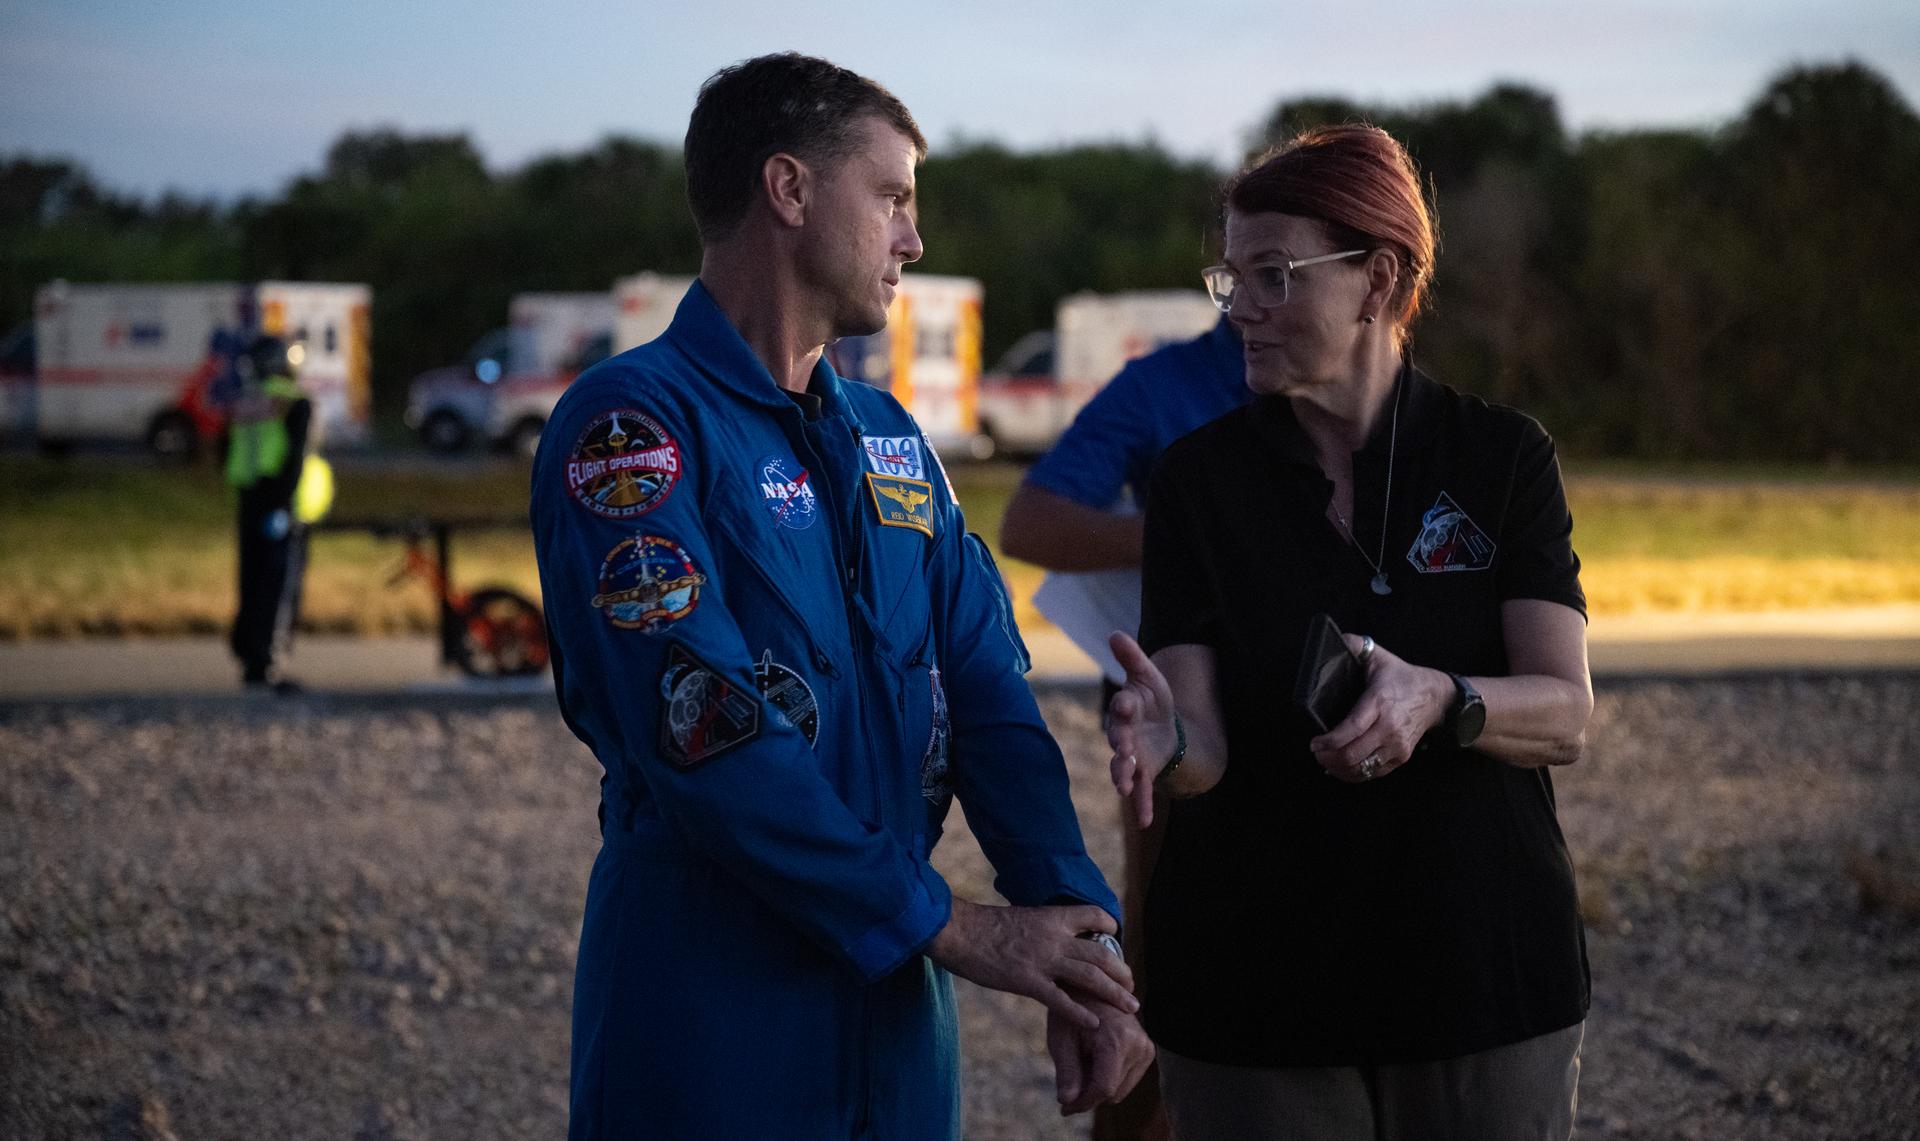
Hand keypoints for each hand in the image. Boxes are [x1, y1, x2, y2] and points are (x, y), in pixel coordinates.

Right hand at [926, 899, 1135, 1029]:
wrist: (959, 931)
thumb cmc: (985, 926)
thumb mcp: (1021, 918)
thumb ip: (1041, 929)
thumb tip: (1050, 936)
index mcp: (1052, 918)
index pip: (1093, 916)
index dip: (1109, 927)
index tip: (1115, 938)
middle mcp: (1054, 938)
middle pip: (1100, 955)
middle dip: (1121, 972)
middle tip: (1130, 986)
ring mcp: (1043, 961)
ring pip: (1090, 978)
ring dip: (1113, 994)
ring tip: (1129, 1006)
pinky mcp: (1028, 982)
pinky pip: (1061, 1001)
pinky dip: (1080, 1014)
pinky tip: (1094, 1024)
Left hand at [1047, 997, 1155, 1114]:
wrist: (1093, 982)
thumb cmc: (1072, 1007)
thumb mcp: (1061, 1037)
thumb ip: (1066, 1071)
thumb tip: (1068, 1102)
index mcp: (1118, 1040)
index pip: (1104, 1088)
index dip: (1082, 1103)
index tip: (1064, 1107)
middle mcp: (1140, 1045)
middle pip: (1113, 1092)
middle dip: (1089, 1092)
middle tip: (1069, 1075)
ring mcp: (1147, 1048)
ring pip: (1120, 1089)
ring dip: (1099, 1083)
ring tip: (1082, 1058)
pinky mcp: (1148, 1050)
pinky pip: (1126, 1079)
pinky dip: (1109, 1076)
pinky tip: (1095, 1055)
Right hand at [1105, 631, 1177, 827]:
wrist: (1162, 723)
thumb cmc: (1151, 697)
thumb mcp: (1148, 675)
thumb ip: (1131, 657)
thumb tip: (1115, 633)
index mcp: (1126, 709)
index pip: (1123, 707)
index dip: (1124, 705)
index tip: (1126, 703)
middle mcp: (1124, 735)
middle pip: (1119, 741)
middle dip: (1121, 746)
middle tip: (1123, 750)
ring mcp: (1132, 756)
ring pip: (1123, 768)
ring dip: (1123, 777)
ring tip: (1123, 787)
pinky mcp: (1144, 772)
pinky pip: (1141, 790)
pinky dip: (1141, 805)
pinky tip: (1145, 821)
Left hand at [1310, 635, 1450, 781]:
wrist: (1436, 698)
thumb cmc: (1402, 678)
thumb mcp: (1380, 656)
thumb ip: (1356, 645)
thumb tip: (1337, 639)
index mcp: (1379, 703)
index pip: (1350, 730)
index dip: (1329, 742)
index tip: (1315, 742)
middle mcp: (1389, 728)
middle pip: (1353, 755)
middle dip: (1327, 757)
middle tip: (1316, 751)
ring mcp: (1397, 746)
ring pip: (1362, 769)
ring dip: (1338, 768)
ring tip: (1326, 759)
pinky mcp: (1401, 757)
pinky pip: (1373, 774)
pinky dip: (1354, 774)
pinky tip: (1342, 767)